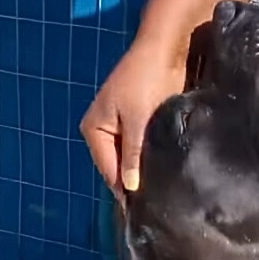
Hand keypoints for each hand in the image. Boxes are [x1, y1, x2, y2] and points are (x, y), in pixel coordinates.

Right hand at [81, 38, 186, 198]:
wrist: (164, 48)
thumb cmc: (147, 80)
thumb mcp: (139, 120)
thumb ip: (133, 155)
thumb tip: (130, 187)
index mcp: (94, 129)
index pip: (107, 168)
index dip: (123, 189)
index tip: (139, 211)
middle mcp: (101, 129)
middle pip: (115, 165)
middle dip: (131, 179)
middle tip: (153, 203)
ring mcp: (117, 125)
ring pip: (127, 157)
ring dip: (140, 169)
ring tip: (158, 190)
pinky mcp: (134, 120)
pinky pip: (137, 147)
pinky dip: (146, 156)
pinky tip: (160, 169)